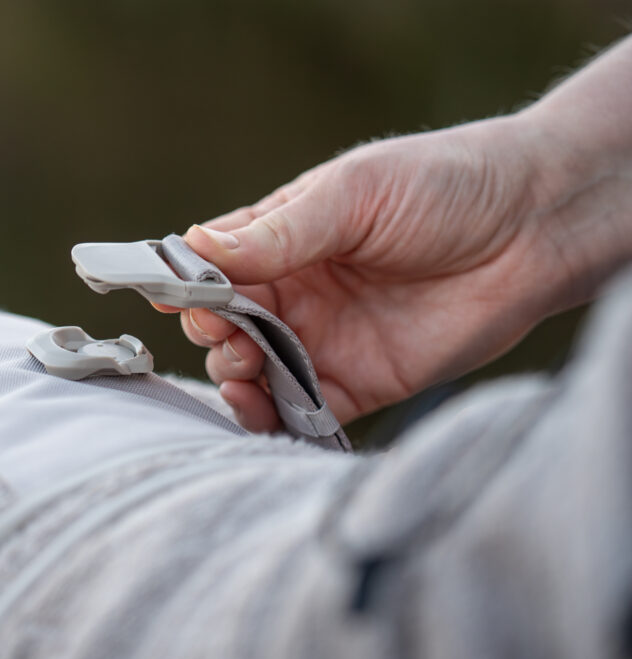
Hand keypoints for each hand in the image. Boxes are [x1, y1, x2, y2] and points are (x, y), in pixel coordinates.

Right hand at [160, 109, 631, 430]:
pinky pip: (302, 410)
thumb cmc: (441, 186)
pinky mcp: (359, 383)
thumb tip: (193, 248)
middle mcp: (296, 292)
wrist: (533, 228)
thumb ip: (275, 232)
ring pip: (255, 372)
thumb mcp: (351, 194)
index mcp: (284, 238)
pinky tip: (261, 407)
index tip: (180, 295)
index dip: (189, 284)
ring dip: (234, 377)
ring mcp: (324, 340)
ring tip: (242, 371)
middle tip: (226, 332)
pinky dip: (274, 417)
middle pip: (226, 326)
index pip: (214, 268)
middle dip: (212, 334)